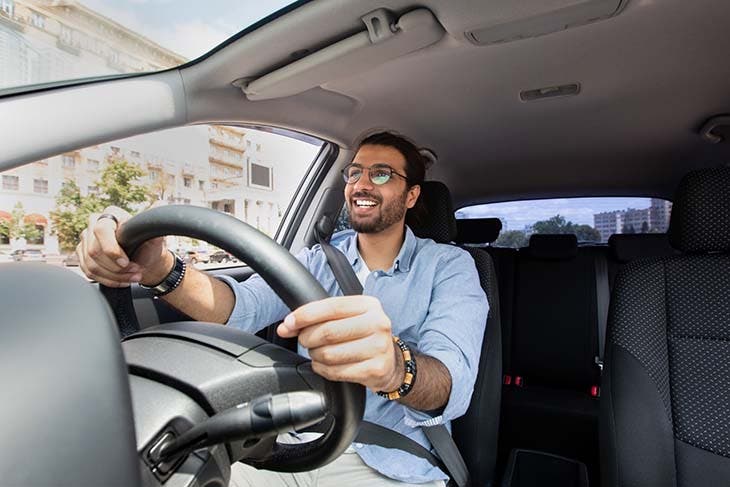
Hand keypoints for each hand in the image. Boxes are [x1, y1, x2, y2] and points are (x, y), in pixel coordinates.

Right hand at [77, 206, 170, 286]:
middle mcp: (94, 223)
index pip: (101, 230)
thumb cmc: (149, 245)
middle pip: (94, 251)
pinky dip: (107, 280)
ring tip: (132, 277)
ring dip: (114, 276)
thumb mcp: (155, 234)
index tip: (126, 262)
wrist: (146, 259)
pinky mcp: (83, 255)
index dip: (112, 250)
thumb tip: (160, 203)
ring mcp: (86, 239)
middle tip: (135, 272)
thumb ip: (155, 221)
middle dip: (117, 268)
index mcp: (111, 213)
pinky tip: (121, 280)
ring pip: (91, 265)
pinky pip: (89, 272)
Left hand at [277, 296, 403, 391]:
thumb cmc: (363, 335)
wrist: (391, 362)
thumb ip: (319, 317)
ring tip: (318, 353)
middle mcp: (377, 323)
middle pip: (328, 331)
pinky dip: (322, 369)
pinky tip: (325, 365)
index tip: (288, 324)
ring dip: (315, 355)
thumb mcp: (348, 318)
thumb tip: (287, 325)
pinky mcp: (375, 369)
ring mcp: (379, 347)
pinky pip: (335, 372)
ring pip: (329, 354)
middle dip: (307, 338)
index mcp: (369, 305)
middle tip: (305, 341)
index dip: (305, 315)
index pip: (331, 307)